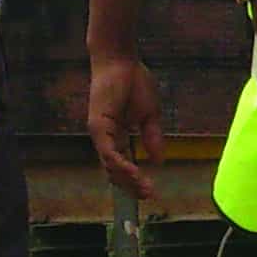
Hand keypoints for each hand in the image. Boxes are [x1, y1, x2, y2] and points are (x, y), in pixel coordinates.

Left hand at [87, 52, 164, 203]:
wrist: (121, 60)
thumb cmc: (134, 82)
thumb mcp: (150, 116)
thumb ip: (152, 138)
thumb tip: (158, 160)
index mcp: (115, 135)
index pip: (122, 164)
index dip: (135, 180)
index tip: (151, 191)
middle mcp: (104, 137)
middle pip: (113, 170)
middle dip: (131, 186)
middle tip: (149, 196)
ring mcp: (99, 132)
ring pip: (110, 165)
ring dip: (127, 179)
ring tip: (145, 189)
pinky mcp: (98, 125)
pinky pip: (109, 152)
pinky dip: (121, 165)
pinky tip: (136, 173)